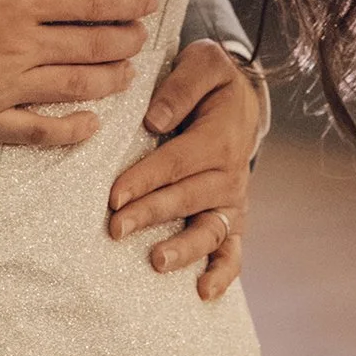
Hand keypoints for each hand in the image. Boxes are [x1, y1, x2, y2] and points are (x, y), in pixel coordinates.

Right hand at [0, 0, 156, 147]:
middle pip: (91, 46)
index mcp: (18, 0)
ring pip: (73, 87)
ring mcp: (3, 87)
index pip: (90, 3)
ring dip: (108, 80)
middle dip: (124, 41)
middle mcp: (19, 46)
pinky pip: (38, 131)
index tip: (147, 4)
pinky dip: (69, 130)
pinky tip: (89, 125)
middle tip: (141, 38)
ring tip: (126, 75)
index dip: (125, 4)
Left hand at [108, 39, 265, 302]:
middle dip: (149, 214)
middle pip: (185, 198)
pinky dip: (223, 273)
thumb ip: (181, 85)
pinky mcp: (232, 218)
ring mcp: (231, 200)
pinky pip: (233, 251)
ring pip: (209, 230)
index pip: (176, 162)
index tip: (114, 196)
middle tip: (115, 228)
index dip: (145, 179)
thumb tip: (155, 121)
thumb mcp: (203, 62)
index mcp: (219, 137)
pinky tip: (203, 292)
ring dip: (183, 248)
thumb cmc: (212, 82)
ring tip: (157, 262)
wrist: (241, 101)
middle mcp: (229, 174)